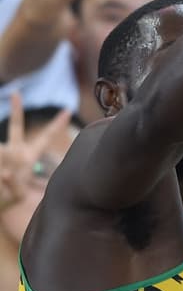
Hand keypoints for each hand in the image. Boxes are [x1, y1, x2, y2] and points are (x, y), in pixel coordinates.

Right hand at [0, 92, 71, 213]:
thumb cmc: (10, 197)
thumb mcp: (18, 195)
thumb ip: (14, 187)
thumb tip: (5, 174)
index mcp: (28, 156)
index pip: (45, 138)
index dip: (56, 125)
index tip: (68, 110)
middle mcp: (14, 151)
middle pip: (16, 126)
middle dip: (16, 109)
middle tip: (16, 93)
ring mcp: (1, 153)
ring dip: (4, 170)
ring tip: (6, 174)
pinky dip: (1, 175)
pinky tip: (3, 176)